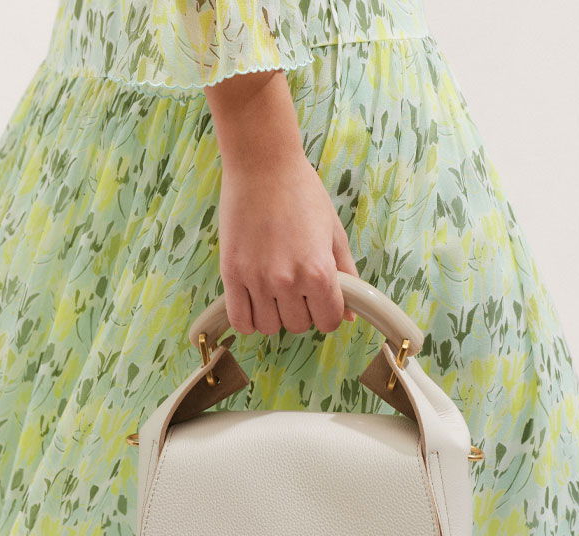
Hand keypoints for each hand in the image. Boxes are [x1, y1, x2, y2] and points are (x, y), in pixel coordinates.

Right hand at [218, 151, 357, 335]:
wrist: (263, 165)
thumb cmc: (303, 193)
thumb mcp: (335, 232)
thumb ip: (346, 275)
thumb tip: (348, 314)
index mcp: (318, 272)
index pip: (328, 321)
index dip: (327, 313)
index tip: (320, 301)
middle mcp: (288, 281)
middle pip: (298, 326)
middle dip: (301, 312)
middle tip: (296, 289)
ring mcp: (256, 280)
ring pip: (269, 327)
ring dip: (275, 316)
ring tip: (274, 293)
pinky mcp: (231, 274)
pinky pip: (240, 320)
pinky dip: (249, 320)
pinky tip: (254, 304)